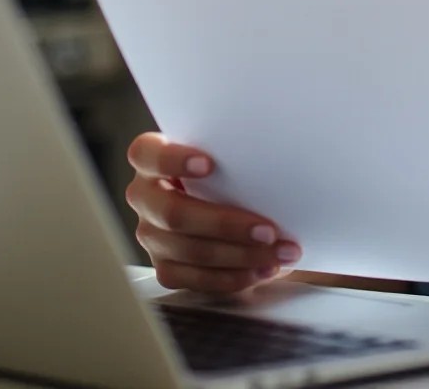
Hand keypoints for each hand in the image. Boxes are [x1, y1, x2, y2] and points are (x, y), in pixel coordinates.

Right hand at [126, 132, 300, 292]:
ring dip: (239, 256)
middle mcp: (145, 198)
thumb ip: (236, 151)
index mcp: (151, 159)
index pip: (147, 154)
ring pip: (188, 251)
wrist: (227, 200)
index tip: (208, 164)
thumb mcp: (226, 152)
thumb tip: (283, 149)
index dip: (173, 160)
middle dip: (225, 225)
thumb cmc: (229, 169)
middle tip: (268, 231)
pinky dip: (232, 277)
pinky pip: (194, 279)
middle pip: (174, 214)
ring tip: (278, 254)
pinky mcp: (164, 266)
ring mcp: (151, 235)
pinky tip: (260, 270)